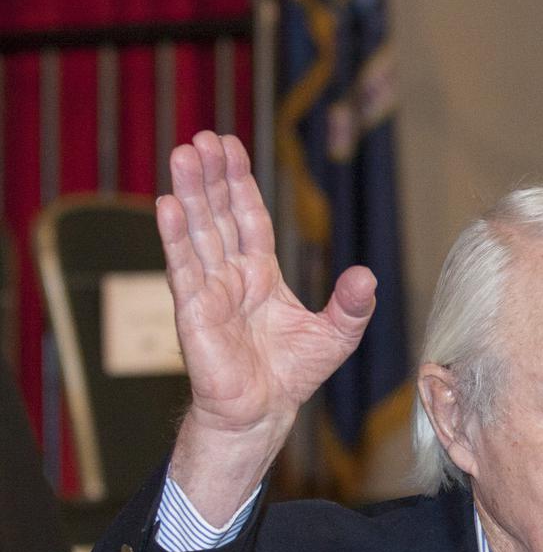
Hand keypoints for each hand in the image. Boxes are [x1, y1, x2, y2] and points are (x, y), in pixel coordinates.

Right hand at [157, 131, 375, 440]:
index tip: (231, 147)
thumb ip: (352, 306)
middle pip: (218, 215)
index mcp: (260, 274)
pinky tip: (166, 205)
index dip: (240, 183)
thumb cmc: (290, 376)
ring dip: (189, 193)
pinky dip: (174, 237)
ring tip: (182, 154)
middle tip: (202, 137)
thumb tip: (368, 276)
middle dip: (210, 177)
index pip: (248, 218)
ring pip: (198, 232)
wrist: (262, 413)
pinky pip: (183, 268)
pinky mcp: (194, 312)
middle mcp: (231, 276)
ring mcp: (210, 291)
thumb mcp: (335, 336)